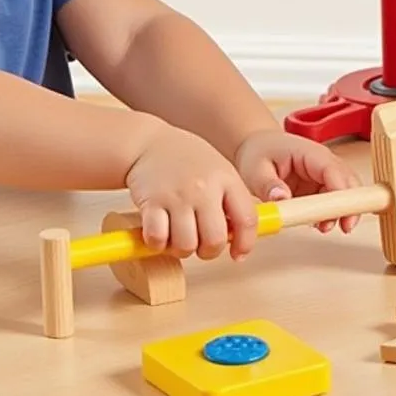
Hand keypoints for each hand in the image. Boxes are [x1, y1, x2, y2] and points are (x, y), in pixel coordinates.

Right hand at [124, 124, 258, 261]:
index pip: (247, 219)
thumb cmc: (186, 159)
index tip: (238, 253)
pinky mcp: (151, 202)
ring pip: (186, 245)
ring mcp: (178, 195)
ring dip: (182, 249)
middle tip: (200, 244)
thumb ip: (230, 199)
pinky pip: (157, 238)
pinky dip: (157, 243)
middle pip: (215, 240)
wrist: (148, 142)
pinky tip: (159, 233)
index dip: (245, 243)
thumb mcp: (219, 170)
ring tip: (178, 237)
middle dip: (208, 251)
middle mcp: (204, 188)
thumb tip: (238, 236)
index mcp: (226, 179)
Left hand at [232, 128, 362, 232]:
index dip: (342, 193)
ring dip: (340, 211)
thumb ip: (268, 185)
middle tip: (346, 227)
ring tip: (324, 227)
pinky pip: (333, 200)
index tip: (343, 215)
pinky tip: (319, 223)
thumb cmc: (257, 153)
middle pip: (347, 180)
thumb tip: (282, 198)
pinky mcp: (320, 185)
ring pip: (344, 192)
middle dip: (350, 204)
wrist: (256, 147)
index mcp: (308, 153)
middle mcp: (322, 161)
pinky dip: (330, 213)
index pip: (333, 170)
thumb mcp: (255, 170)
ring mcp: (323, 173)